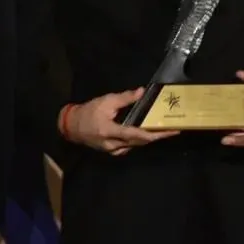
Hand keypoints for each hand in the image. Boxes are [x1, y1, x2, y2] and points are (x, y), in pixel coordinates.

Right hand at [61, 88, 178, 155]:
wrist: (71, 125)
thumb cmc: (88, 112)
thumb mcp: (106, 101)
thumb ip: (125, 98)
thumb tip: (142, 92)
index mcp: (111, 131)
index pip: (136, 135)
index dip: (154, 135)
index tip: (168, 132)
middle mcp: (113, 144)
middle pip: (139, 143)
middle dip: (156, 137)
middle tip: (171, 131)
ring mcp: (112, 150)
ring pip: (134, 146)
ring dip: (147, 140)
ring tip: (161, 132)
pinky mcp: (111, 150)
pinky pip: (128, 147)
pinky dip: (137, 141)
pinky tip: (144, 135)